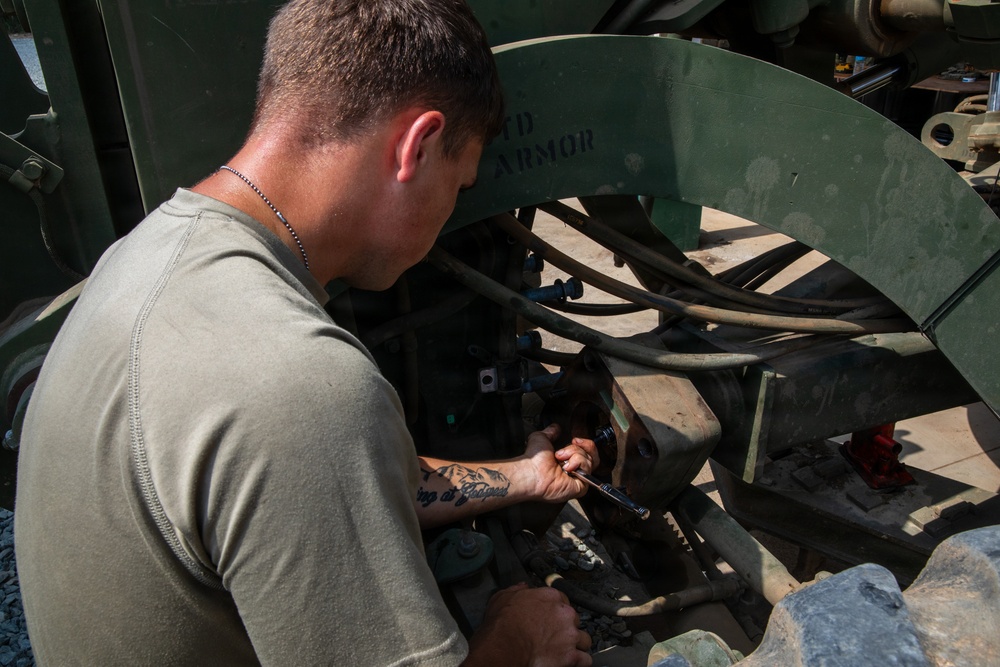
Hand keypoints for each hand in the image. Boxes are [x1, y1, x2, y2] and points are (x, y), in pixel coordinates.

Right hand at [463, 583, 591, 666]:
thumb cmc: (501, 625)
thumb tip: (523, 586)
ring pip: (584, 639)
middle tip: (554, 635)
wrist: (503, 648)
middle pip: (574, 620)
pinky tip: (572, 662)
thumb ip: (517, 589)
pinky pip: (585, 659)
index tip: (552, 618)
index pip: (563, 601)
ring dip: (576, 644)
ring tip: (566, 650)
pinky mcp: (571, 656)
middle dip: (566, 628)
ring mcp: (570, 635)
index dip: (557, 611)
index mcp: (550, 597)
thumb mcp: (502, 598)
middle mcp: (564, 614)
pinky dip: (579, 661)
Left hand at [526, 424, 598, 502]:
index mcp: (566, 460)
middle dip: (580, 446)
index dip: (584, 443)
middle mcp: (573, 470)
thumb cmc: (534, 460)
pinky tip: (566, 466)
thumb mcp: (541, 438)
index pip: (585, 451)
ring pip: (590, 460)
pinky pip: (588, 469)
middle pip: (591, 455)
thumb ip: (550, 431)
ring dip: (575, 453)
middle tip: (571, 444)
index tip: (574, 439)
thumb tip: (555, 427)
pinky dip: (578, 463)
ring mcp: (577, 478)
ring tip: (561, 457)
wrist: (532, 472)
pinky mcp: (580, 486)